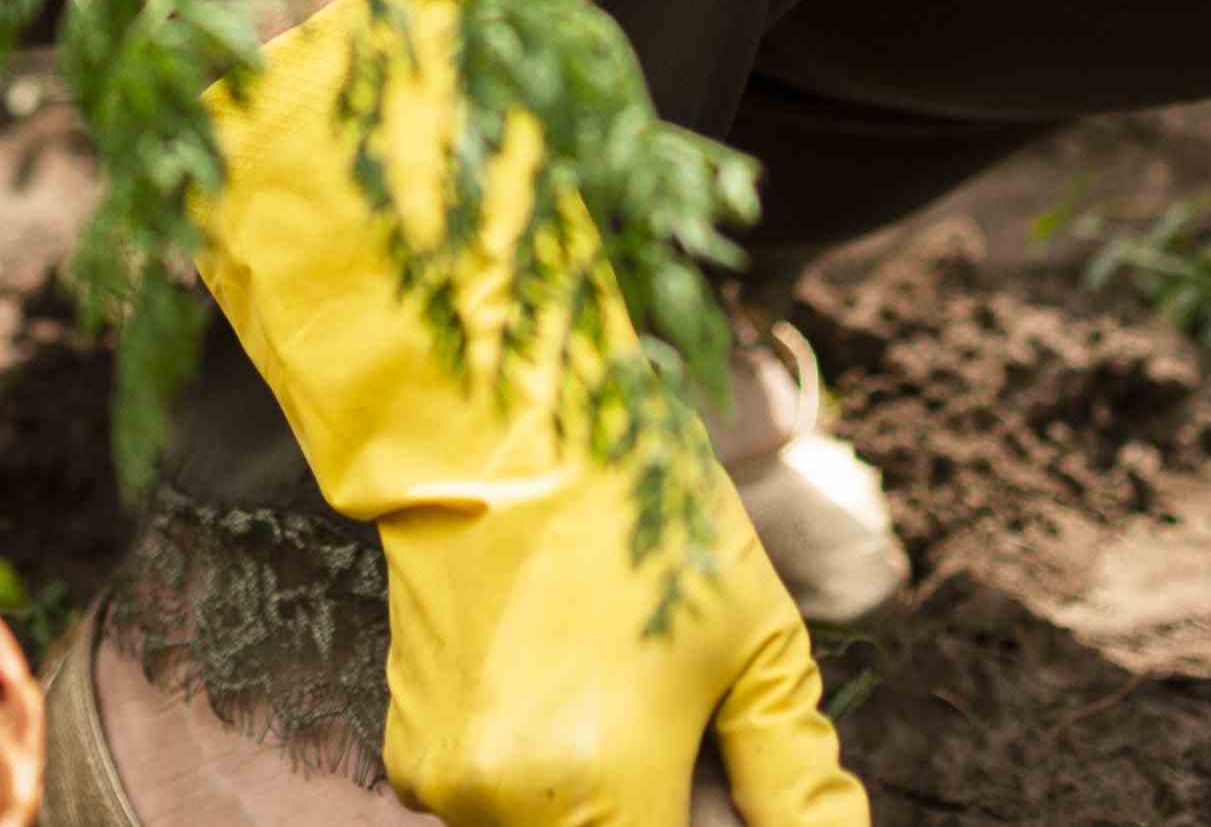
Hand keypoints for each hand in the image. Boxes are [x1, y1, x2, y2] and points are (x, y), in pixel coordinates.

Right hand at [194, 0, 864, 826]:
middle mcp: (508, 807)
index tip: (733, 784)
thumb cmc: (644, 518)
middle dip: (669, 808)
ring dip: (610, 794)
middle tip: (693, 728)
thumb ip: (797, 773)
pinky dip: (546, 768)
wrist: (492, 422)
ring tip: (627, 686)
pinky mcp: (413, 755)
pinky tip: (564, 675)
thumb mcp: (752, 640)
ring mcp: (447, 785)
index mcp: (605, 793)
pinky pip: (501, 798)